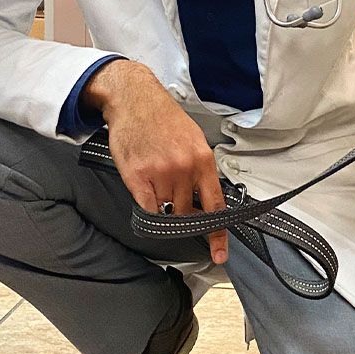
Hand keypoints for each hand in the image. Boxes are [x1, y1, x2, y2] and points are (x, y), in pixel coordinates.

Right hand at [82, 59, 227, 262]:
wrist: (135, 99)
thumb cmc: (164, 118)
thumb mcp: (194, 139)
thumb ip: (200, 170)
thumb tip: (206, 198)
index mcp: (202, 160)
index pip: (215, 206)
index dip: (218, 234)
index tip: (219, 253)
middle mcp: (183, 169)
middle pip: (187, 213)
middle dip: (184, 215)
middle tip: (177, 204)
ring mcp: (160, 174)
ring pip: (166, 211)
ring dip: (164, 206)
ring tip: (157, 184)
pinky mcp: (137, 176)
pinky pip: (146, 207)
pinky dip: (147, 205)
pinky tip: (146, 191)